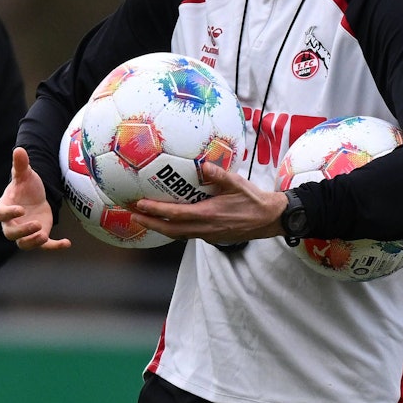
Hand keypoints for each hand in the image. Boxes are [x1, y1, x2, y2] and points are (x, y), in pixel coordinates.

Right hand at [0, 147, 71, 250]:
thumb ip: (21, 164)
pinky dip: (55, 246)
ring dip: (33, 242)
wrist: (36, 196)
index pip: (1, 213)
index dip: (9, 213)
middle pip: (11, 233)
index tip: (20, 209)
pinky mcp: (39, 236)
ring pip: (24, 244)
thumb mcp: (25, 174)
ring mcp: (25, 232)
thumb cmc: (26, 185)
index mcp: (4, 207)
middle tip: (36, 225)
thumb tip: (19, 149)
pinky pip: (45, 245)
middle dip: (22, 232)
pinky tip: (67, 243)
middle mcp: (12, 223)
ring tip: (44, 235)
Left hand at [130, 162, 285, 244]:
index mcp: (209, 215)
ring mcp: (207, 235)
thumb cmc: (254, 200)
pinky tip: (168, 221)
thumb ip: (219, 175)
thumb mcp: (238, 184)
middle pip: (171, 230)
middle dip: (150, 223)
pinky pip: (187, 234)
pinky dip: (173, 229)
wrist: (269, 219)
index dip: (156, 211)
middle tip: (133, 215)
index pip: (176, 214)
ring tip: (144, 219)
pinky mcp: (211, 237)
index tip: (140, 205)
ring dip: (159, 228)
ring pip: (178, 234)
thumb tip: (203, 165)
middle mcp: (205, 228)